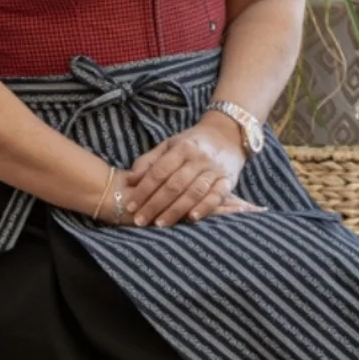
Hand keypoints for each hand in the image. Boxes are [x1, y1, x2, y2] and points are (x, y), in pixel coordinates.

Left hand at [122, 116, 244, 227]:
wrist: (228, 135)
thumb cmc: (191, 144)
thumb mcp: (168, 146)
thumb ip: (148, 162)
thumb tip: (129, 180)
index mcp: (182, 148)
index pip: (159, 172)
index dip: (143, 190)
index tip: (130, 205)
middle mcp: (199, 159)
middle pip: (174, 185)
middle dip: (155, 204)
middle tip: (140, 220)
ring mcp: (215, 170)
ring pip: (194, 193)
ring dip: (176, 210)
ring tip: (160, 224)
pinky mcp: (229, 181)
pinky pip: (217, 196)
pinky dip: (205, 208)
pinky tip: (191, 218)